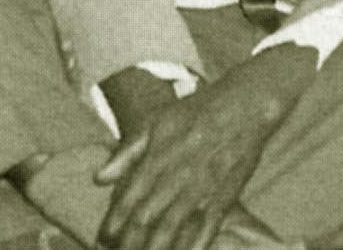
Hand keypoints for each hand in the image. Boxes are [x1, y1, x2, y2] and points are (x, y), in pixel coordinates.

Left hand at [96, 47, 313, 249]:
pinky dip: (193, 247)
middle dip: (129, 242)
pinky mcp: (223, 199)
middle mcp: (176, 179)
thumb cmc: (196, 112)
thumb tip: (99, 178)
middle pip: (145, 220)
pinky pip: (205, 231)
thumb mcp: (155, 122)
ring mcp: (201, 191)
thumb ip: (127, 152)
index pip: (128, 200)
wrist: (244, 107)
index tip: (104, 238)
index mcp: (156, 159)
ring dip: (155, 248)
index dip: (114, 223)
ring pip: (171, 230)